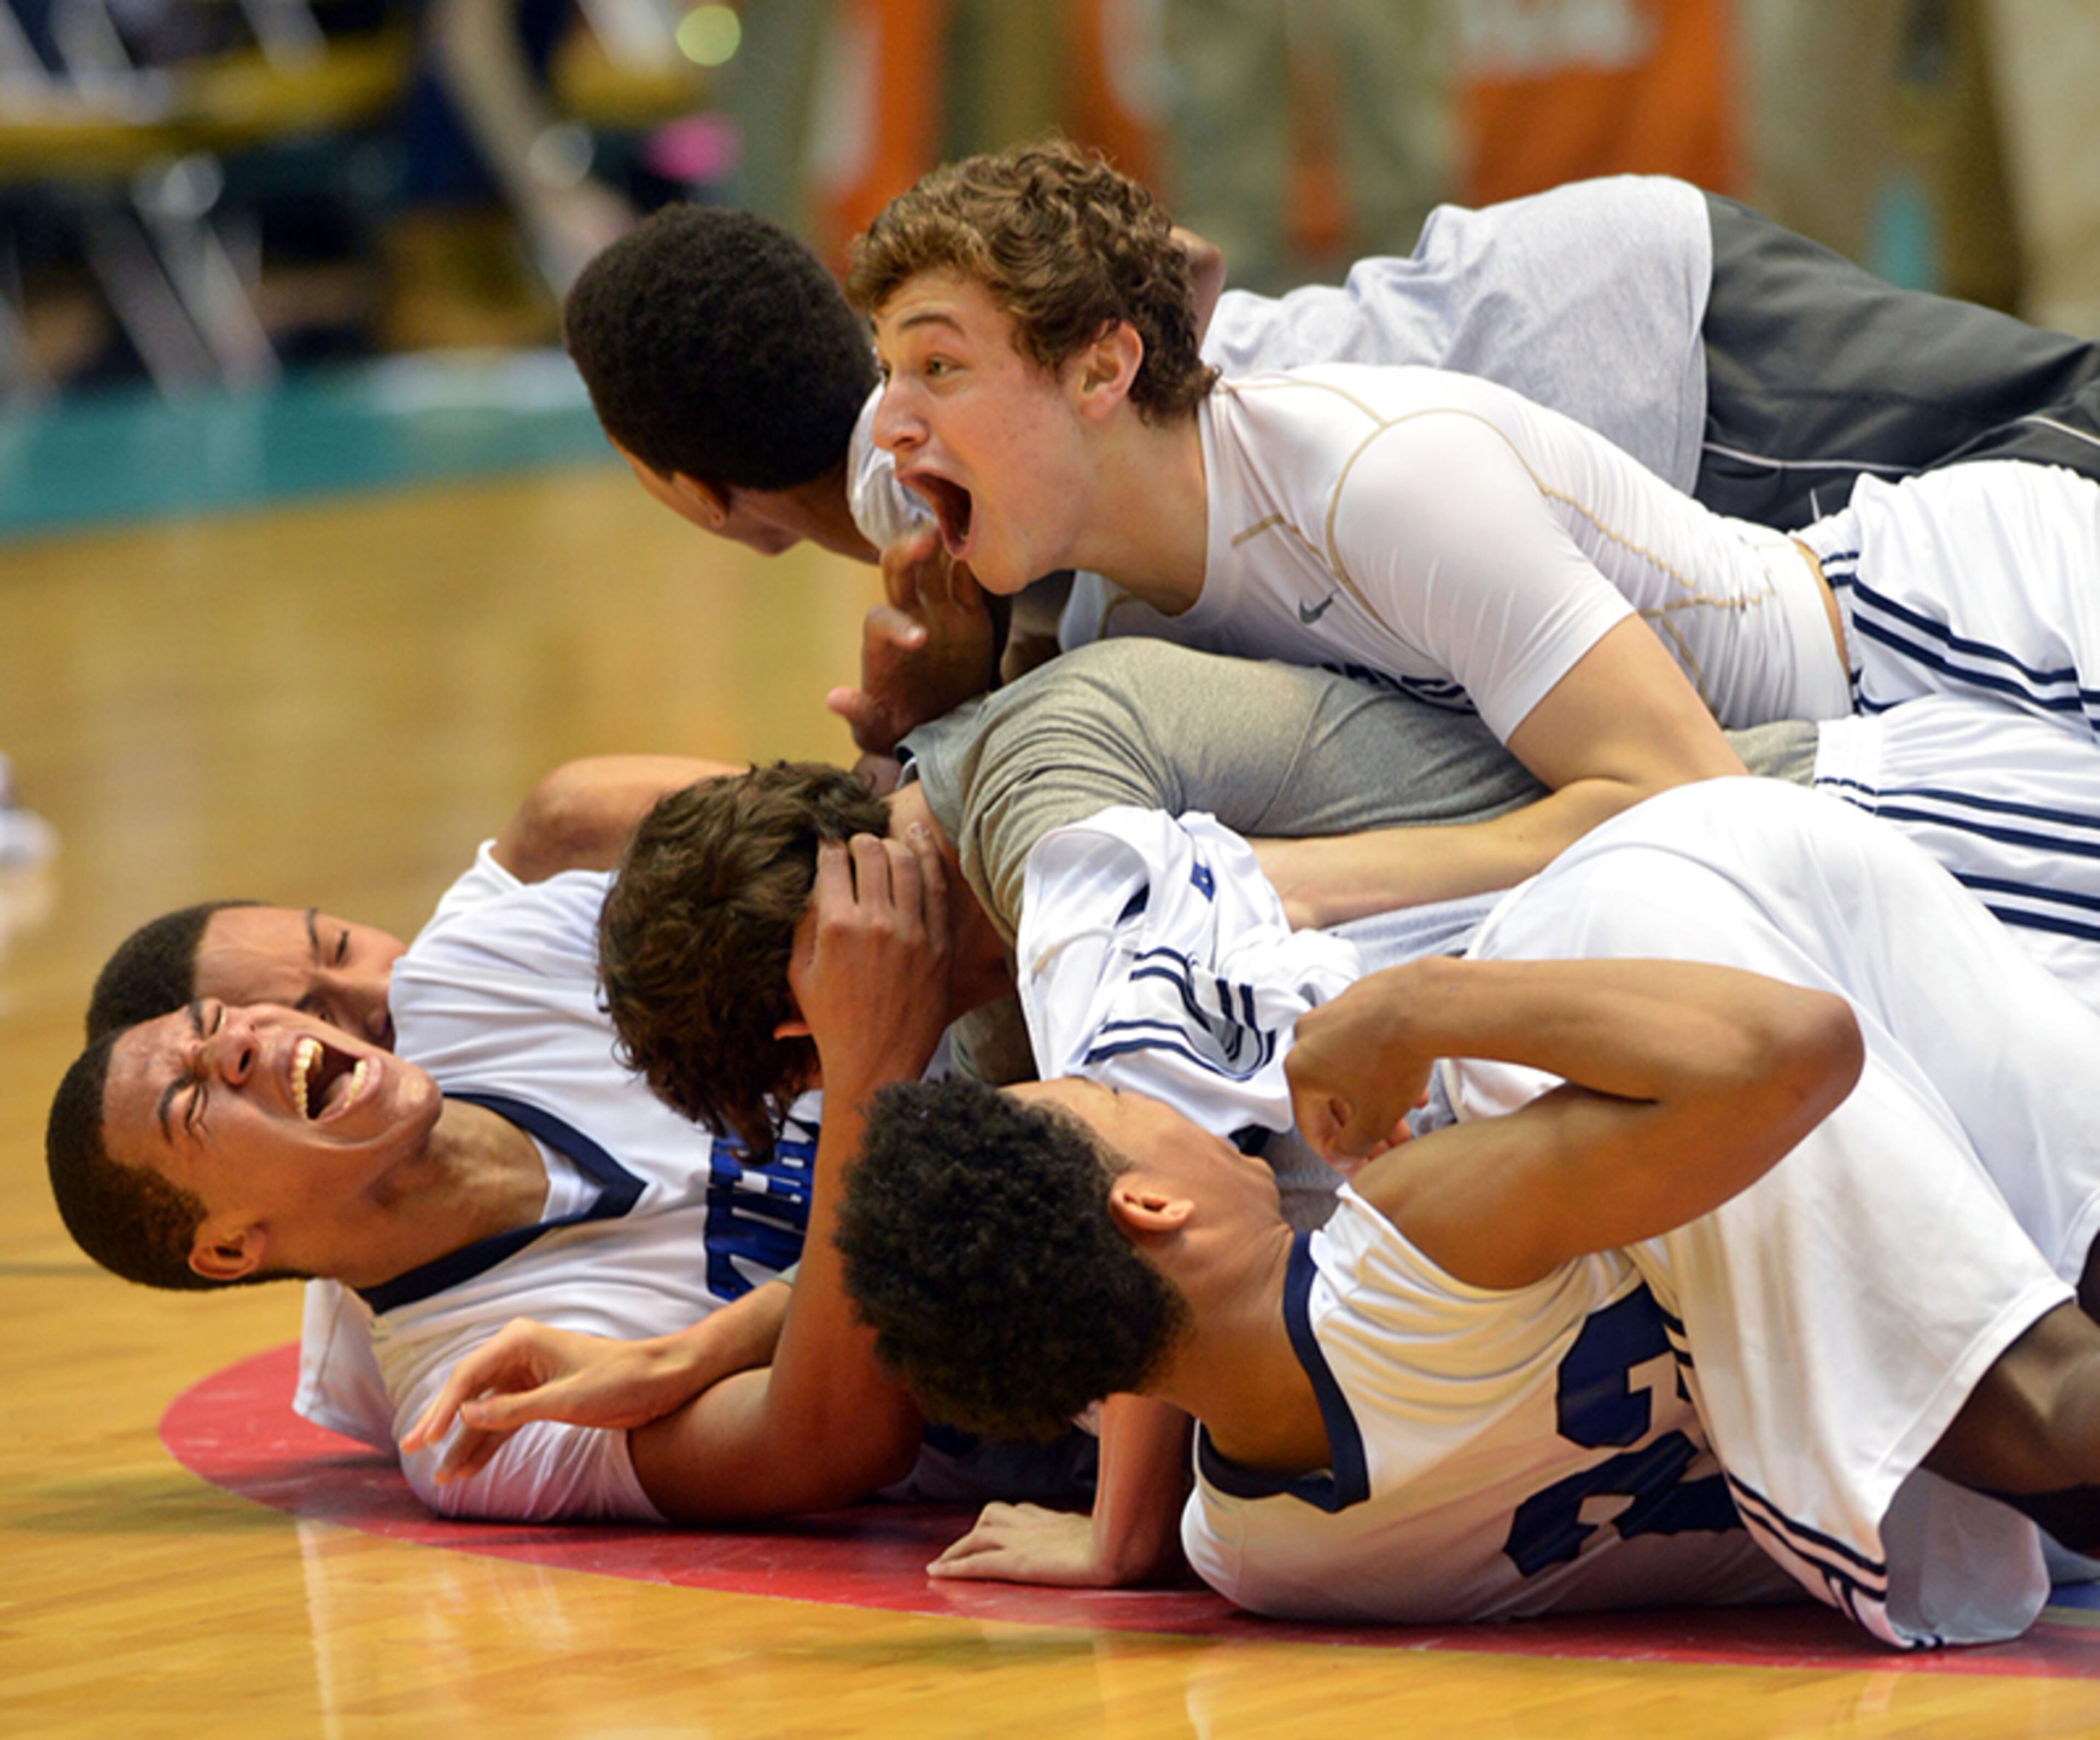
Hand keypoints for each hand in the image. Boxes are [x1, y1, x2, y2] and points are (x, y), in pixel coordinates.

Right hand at [400, 1319, 700, 1485]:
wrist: (659, 1381)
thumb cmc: (619, 1381)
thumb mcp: (566, 1400)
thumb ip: (514, 1410)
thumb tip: (465, 1417)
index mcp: (520, 1341)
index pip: (468, 1376)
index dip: (441, 1409)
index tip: (420, 1439)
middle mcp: (517, 1354)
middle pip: (467, 1392)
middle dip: (441, 1424)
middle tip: (411, 1451)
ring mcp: (525, 1376)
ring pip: (483, 1412)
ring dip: (464, 1442)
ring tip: (441, 1476)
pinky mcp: (537, 1397)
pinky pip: (502, 1422)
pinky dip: (487, 1445)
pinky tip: (467, 1469)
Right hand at [790, 826, 951, 1091]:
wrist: (877, 1063)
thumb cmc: (832, 1022)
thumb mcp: (800, 974)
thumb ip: (803, 924)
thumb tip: (815, 883)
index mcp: (837, 927)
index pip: (833, 862)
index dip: (828, 845)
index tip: (827, 843)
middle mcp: (877, 922)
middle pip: (871, 852)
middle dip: (859, 840)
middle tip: (854, 845)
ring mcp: (914, 931)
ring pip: (907, 861)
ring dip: (893, 844)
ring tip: (884, 842)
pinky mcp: (939, 942)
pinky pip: (937, 887)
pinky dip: (928, 857)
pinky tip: (919, 840)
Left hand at [827, 528, 996, 753]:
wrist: (941, 732)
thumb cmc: (901, 732)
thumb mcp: (876, 732)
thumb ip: (860, 714)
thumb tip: (835, 700)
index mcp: (882, 644)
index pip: (882, 620)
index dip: (897, 624)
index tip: (921, 642)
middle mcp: (908, 617)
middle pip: (899, 569)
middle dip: (909, 551)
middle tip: (930, 539)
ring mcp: (940, 613)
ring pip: (935, 563)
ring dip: (945, 543)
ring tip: (966, 527)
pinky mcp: (970, 616)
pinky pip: (971, 581)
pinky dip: (978, 564)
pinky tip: (992, 548)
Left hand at [928, 1502, 1131, 1586]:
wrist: (1122, 1549)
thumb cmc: (1125, 1544)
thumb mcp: (1111, 1536)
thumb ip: (1100, 1535)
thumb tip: (1118, 1538)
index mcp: (1056, 1520)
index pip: (1021, 1511)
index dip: (1003, 1520)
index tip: (993, 1529)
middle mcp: (1035, 1524)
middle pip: (993, 1515)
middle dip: (975, 1531)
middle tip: (963, 1548)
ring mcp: (1024, 1542)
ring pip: (978, 1536)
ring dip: (956, 1549)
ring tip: (941, 1564)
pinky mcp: (1018, 1563)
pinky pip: (977, 1563)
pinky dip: (953, 1567)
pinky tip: (937, 1573)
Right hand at [1287, 974, 1433, 1165]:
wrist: (1422, 1005)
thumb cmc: (1393, 1060)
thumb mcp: (1373, 1120)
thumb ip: (1353, 1145)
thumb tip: (1346, 1152)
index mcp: (1299, 1069)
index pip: (1311, 1125)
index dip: (1336, 1154)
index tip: (1358, 1166)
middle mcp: (1307, 1039)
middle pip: (1332, 1098)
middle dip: (1362, 1128)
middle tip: (1387, 1148)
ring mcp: (1332, 1015)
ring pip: (1350, 1072)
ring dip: (1375, 1102)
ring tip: (1405, 1122)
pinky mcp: (1358, 1001)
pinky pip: (1365, 1046)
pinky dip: (1382, 1071)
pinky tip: (1411, 1088)